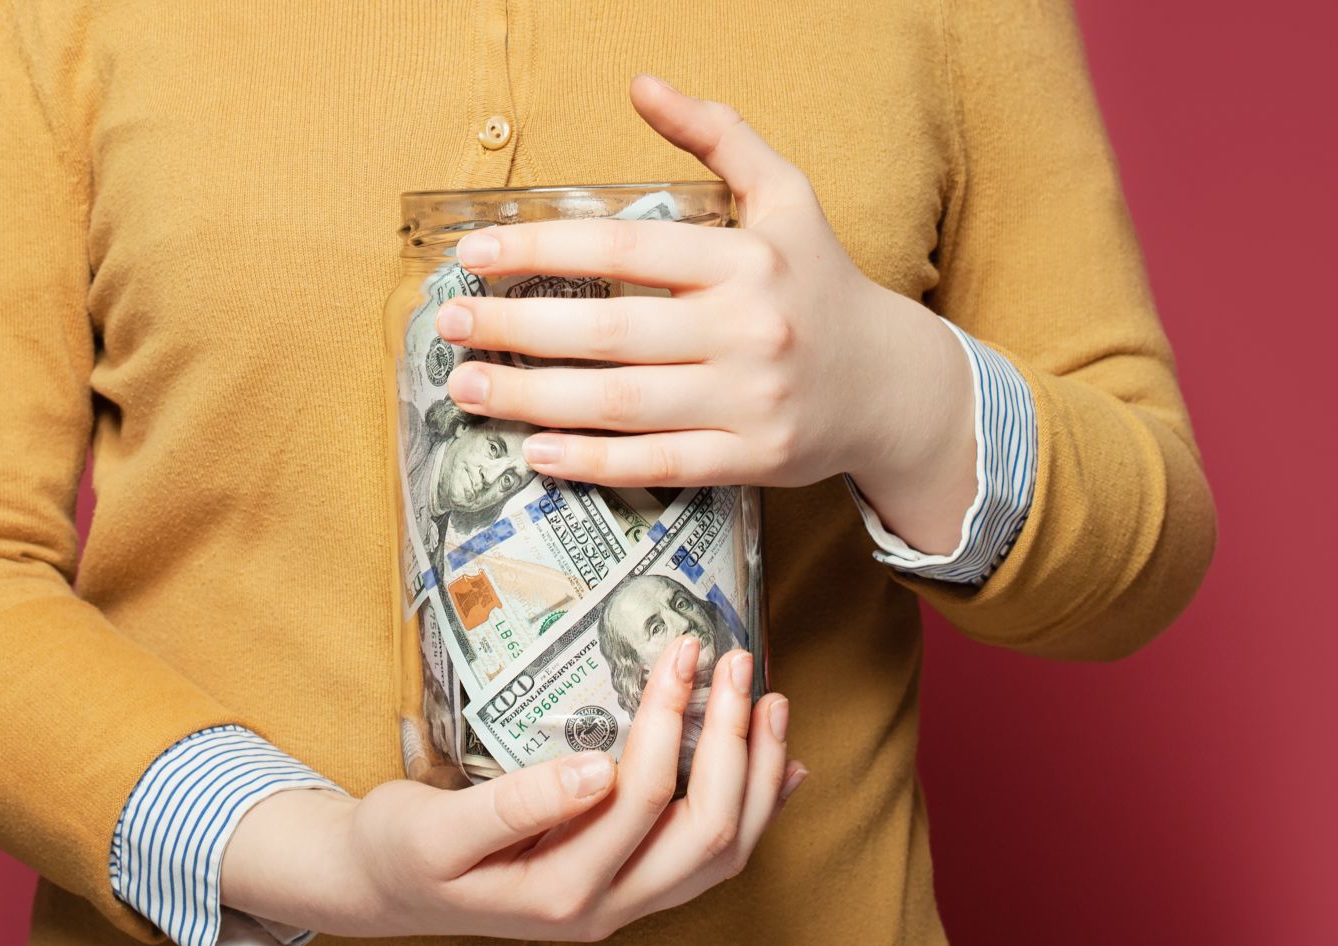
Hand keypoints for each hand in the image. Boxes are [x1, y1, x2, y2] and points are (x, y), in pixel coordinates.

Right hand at [221, 638, 806, 942]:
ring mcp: (625, 903)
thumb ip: (513, 805)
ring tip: (771, 704)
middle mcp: (608, 909)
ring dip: (756, 778)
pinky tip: (780, 768)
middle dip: (731, 743)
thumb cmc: (403, 851)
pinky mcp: (629, 886)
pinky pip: (710, 859)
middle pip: (707, 834)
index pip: (642, 801)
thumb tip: (595, 771)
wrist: (385, 891)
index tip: (678, 651)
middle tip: (736, 662)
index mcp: (562, 892)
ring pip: (723, 854)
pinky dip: (755, 811)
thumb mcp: (434, 828)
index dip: (670, 722)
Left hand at [433, 74, 977, 554]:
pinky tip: (536, 453)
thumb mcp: (786, 197)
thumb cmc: (820, 284)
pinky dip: (594, 463)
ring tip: (467, 388)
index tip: (473, 255)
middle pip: (610, 333)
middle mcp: (748, 328)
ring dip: (533, 398)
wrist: (892, 384)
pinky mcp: (752, 460)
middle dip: (518, 329)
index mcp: (747, 257)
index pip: (624, 249)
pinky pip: (659, 464)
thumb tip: (641, 84)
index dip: (540, 251)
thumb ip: (718, 137)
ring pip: (622, 404)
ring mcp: (750, 400)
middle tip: (450, 328)